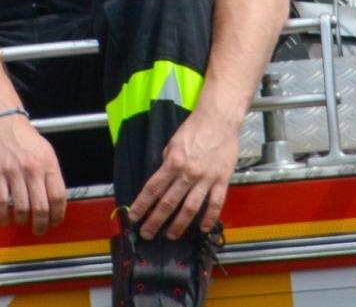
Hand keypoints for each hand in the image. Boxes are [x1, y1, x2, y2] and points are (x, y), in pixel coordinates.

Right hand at [0, 114, 67, 234]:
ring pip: (22, 207)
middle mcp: (33, 170)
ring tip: (21, 222)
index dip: (58, 214)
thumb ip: (51, 174)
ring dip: (22, 221)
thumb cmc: (25, 138)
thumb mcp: (46, 152)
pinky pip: (1, 202)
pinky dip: (3, 216)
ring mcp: (14, 172)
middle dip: (41, 224)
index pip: (58, 196)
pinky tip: (4, 219)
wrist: (2, 121)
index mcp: (49, 164)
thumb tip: (55, 200)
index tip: (55, 222)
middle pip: (41, 206)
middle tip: (39, 231)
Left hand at [127, 108, 239, 239]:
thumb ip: (167, 161)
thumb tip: (162, 177)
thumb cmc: (195, 128)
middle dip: (155, 220)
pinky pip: (215, 204)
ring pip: (190, 208)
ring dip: (179, 225)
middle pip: (168, 202)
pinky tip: (203, 228)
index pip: (153, 188)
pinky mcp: (221, 180)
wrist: (219, 119)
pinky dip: (209, 218)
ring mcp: (206, 179)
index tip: (134, 216)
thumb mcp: (173, 142)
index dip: (142, 205)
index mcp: (173, 162)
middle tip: (147, 233)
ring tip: (171, 235)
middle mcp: (188, 173)